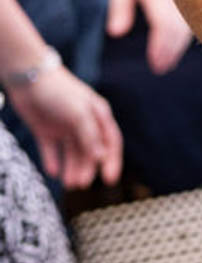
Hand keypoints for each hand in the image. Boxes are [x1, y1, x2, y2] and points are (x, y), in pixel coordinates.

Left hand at [7, 65, 122, 188]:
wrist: (27, 78)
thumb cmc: (60, 92)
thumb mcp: (79, 114)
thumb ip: (90, 136)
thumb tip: (101, 158)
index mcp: (98, 115)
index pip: (111, 142)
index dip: (112, 160)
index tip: (110, 180)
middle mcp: (84, 122)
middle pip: (90, 151)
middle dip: (87, 168)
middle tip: (81, 185)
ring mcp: (64, 126)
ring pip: (72, 153)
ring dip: (72, 168)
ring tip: (68, 183)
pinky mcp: (45, 130)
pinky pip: (52, 150)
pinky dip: (53, 161)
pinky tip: (52, 172)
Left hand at [108, 0, 192, 73]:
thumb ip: (120, 5)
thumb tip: (116, 32)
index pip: (164, 29)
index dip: (162, 49)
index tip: (156, 66)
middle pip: (180, 33)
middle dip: (171, 52)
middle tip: (162, 68)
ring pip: (190, 26)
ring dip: (180, 45)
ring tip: (170, 59)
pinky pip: (197, 17)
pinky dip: (188, 32)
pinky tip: (180, 40)